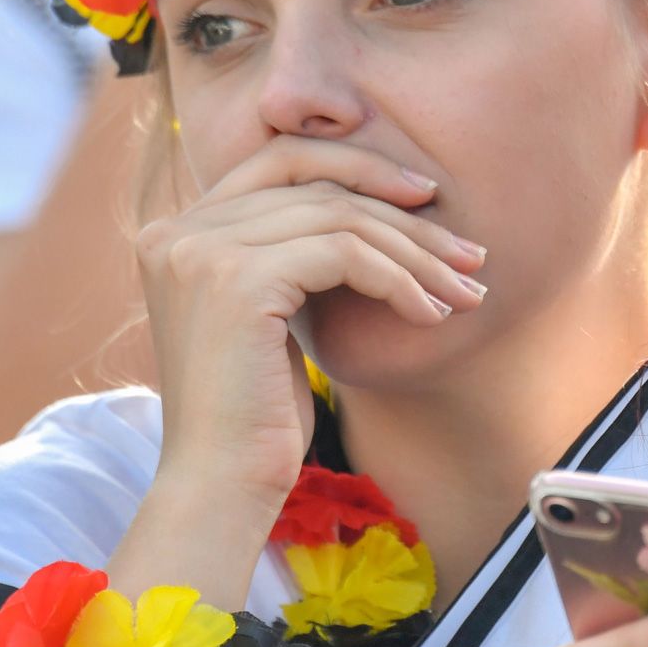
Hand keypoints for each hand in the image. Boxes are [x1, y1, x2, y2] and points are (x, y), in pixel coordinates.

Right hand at [136, 136, 486, 504]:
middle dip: (403, 214)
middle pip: (316, 184)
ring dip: (416, 254)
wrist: (222, 486)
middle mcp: (179, 230)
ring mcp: (201, 251)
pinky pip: (344, 254)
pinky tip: (429, 315)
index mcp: (179, 231)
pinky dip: (399, 280)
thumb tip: (377, 207)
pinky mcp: (236, 280)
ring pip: (339, 218)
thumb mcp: (275, 313)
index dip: (358, 166)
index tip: (423, 197)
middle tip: (468, 252)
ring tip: (464, 292)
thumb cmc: (258, 415)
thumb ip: (295, 253)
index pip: (281, 159)